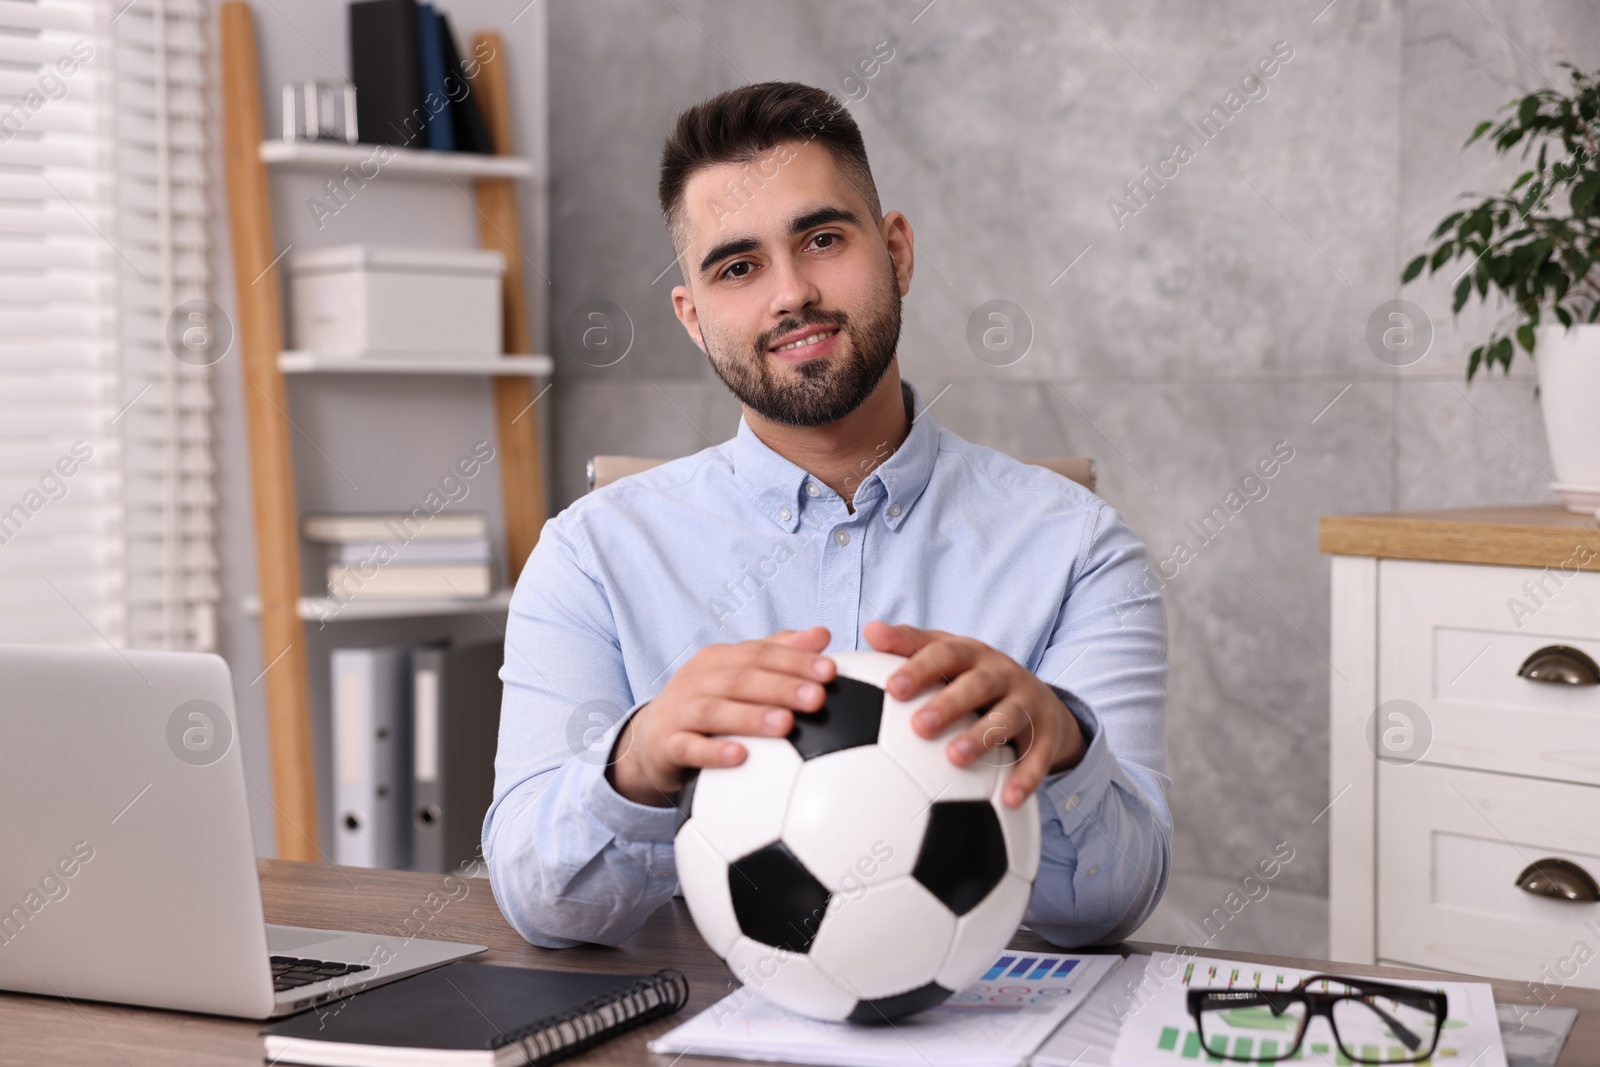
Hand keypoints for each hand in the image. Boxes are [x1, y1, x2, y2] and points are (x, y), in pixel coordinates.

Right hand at [607, 626, 835, 806]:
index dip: (795, 660)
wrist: (650, 738)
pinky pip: (689, 748)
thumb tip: (822, 634)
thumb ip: (778, 653)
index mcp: (719, 659)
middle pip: (741, 679)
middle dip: (781, 687)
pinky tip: (741, 757)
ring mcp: (680, 711)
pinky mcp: (667, 745)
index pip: (760, 653)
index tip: (830, 671)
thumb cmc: (707, 703)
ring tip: (786, 725)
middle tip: (817, 698)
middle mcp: (698, 680)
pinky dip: (713, 752)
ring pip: (715, 711)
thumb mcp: (737, 674)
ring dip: (752, 717)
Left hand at [863, 621, 1085, 806]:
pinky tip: (1009, 799)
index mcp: (973, 654)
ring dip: (982, 737)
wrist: (1042, 701)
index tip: (892, 688)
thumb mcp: (949, 655)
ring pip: (1007, 718)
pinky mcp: (1048, 734)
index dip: (919, 668)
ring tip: (955, 758)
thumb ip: (910, 644)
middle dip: (949, 703)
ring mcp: (1028, 702)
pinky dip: (1026, 778)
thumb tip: (870, 630)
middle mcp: (1002, 674)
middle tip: (919, 726)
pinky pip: (1038, 757)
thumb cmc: (976, 678)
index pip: (945, 653)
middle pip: (977, 685)